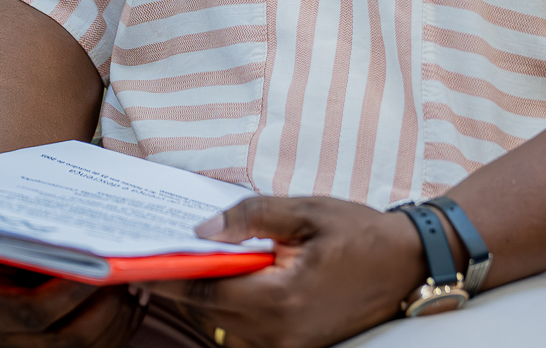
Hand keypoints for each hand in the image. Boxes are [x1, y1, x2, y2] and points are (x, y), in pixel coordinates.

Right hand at [0, 246, 146, 346]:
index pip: (34, 313)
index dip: (71, 292)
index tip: (102, 265)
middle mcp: (11, 338)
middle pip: (69, 340)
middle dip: (106, 309)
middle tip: (129, 273)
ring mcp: (36, 347)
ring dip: (119, 318)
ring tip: (137, 282)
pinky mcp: (58, 346)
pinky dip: (123, 327)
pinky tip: (136, 297)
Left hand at [148, 196, 426, 347]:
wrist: (408, 266)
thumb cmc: (360, 233)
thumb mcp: (308, 211)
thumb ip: (253, 218)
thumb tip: (203, 230)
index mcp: (281, 299)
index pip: (208, 292)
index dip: (170, 278)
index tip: (137, 265)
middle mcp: (279, 335)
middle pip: (211, 315)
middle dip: (182, 287)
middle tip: (151, 260)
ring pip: (225, 329)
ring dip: (206, 300)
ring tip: (186, 267)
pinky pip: (248, 334)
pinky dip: (230, 311)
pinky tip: (227, 282)